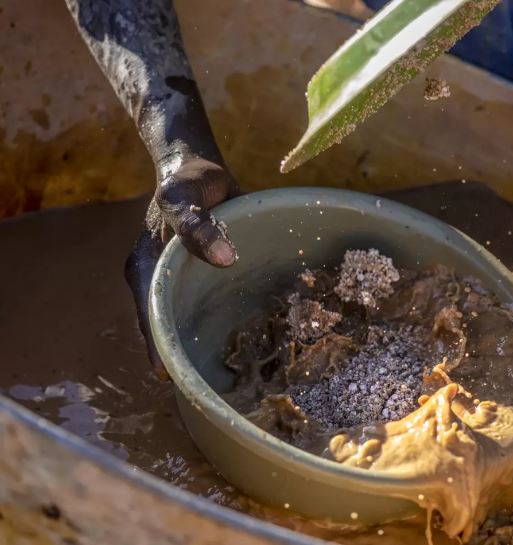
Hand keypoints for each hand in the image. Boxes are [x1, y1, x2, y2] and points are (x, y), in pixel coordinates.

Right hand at [125, 157, 239, 378]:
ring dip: (194, 340)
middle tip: (204, 386)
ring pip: (180, 317)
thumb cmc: (187, 178)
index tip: (173, 377)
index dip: (160, 348)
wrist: (194, 165)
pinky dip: (209, 319)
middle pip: (163, 324)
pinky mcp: (192, 274)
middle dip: (179, 353)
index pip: (149, 317)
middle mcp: (154, 278)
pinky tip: (233, 338)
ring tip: (219, 372)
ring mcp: (172, 278)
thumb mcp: (187, 196)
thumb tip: (223, 259)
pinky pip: (197, 303)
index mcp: (144, 266)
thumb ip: (200, 225)